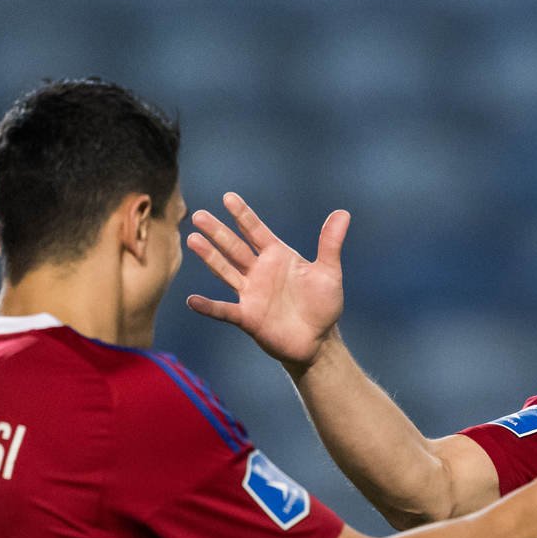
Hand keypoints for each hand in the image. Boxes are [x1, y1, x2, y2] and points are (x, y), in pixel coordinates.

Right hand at [186, 192, 347, 370]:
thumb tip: (343, 212)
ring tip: (192, 240)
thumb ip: (330, 243)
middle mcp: (259, 271)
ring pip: (226, 271)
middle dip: (218, 232)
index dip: (243, 215)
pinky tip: (192, 300)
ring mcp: (251, 293)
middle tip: (198, 214)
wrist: (319, 341)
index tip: (228, 197)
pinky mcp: (248, 317)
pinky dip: (209, 307)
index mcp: (277, 256)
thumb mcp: (329, 272)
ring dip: (210, 257)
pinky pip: (225, 311)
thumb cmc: (323, 304)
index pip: (256, 231)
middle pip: (234, 247)